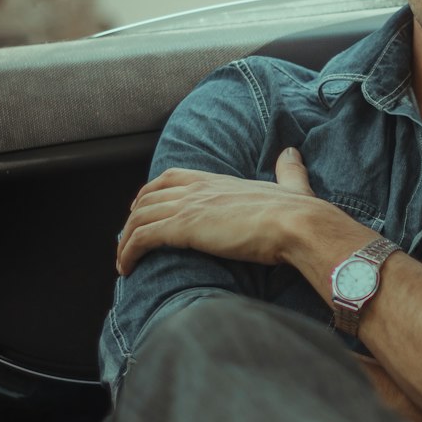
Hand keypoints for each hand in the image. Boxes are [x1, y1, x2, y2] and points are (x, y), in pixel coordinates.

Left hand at [117, 148, 326, 275]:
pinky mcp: (184, 228)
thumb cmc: (297, 212)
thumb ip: (288, 171)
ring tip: (123, 262)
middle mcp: (197, 189)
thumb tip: (292, 154)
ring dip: (125, 241)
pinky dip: (128, 252)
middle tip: (128, 240)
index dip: (151, 193)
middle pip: (147, 198)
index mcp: (217, 180)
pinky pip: (141, 237)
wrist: (296, 224)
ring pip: (138, 218)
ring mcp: (188, 207)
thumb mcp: (291, 185)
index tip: (143, 209)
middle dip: (132, 218)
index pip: (170, 178)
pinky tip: (127, 268)